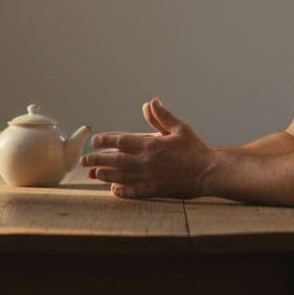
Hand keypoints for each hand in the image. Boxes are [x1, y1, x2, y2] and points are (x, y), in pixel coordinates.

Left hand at [80, 98, 213, 199]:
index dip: (105, 141)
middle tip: (84, 161)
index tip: (94, 141)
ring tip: (93, 174)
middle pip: (115, 160)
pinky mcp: (155, 190)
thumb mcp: (179, 129)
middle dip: (97, 160)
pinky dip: (122, 191)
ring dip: (105, 175)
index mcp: (151, 144)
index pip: (121, 141)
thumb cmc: (195, 149)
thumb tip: (150, 102)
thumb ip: (162, 117)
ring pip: (120, 177)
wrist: (209, 172)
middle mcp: (146, 161)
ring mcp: (149, 177)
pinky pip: (134, 192)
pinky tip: (113, 190)